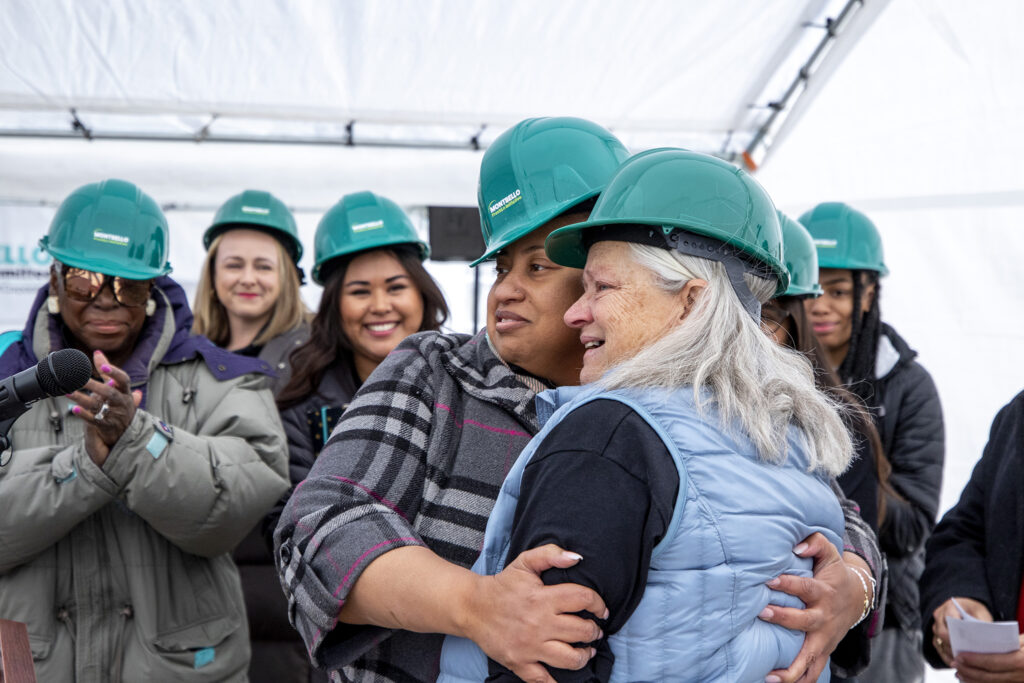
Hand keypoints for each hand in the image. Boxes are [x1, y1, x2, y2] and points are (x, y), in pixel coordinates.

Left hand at [68, 350, 141, 465]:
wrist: (124, 431)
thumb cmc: (118, 404)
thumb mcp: (117, 388)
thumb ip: (107, 372)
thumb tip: (97, 352)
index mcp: (126, 391)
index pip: (123, 380)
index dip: (114, 373)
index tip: (103, 367)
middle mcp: (122, 402)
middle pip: (109, 393)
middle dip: (94, 386)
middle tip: (79, 379)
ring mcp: (115, 415)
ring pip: (98, 406)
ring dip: (82, 399)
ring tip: (68, 392)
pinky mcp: (106, 426)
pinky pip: (94, 420)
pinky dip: (83, 414)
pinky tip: (73, 408)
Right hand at [464, 544, 606, 682]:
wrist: (472, 607)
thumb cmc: (502, 585)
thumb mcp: (525, 562)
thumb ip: (551, 554)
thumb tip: (576, 558)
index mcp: (543, 598)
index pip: (583, 599)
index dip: (598, 604)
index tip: (601, 610)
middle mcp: (539, 623)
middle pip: (581, 631)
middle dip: (594, 631)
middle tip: (594, 631)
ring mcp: (530, 646)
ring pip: (570, 658)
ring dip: (584, 655)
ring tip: (586, 650)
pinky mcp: (520, 663)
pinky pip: (544, 680)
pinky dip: (557, 681)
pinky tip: (565, 675)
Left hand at [760, 533, 864, 682]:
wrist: (857, 598)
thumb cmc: (833, 573)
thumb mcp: (829, 553)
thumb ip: (815, 544)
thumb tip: (798, 546)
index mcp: (823, 592)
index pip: (805, 587)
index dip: (788, 583)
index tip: (769, 580)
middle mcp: (823, 617)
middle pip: (805, 621)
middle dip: (785, 618)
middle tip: (763, 613)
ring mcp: (824, 637)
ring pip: (810, 658)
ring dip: (792, 669)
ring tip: (771, 676)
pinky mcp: (823, 650)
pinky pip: (813, 672)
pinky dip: (799, 681)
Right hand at [932, 596, 992, 667]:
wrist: (966, 608)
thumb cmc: (974, 611)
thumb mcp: (981, 613)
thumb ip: (981, 623)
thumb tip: (982, 640)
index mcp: (950, 606)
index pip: (948, 617)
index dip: (954, 630)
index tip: (964, 641)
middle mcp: (939, 616)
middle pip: (941, 632)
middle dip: (952, 645)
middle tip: (963, 655)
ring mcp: (936, 626)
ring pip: (939, 642)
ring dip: (949, 652)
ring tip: (961, 663)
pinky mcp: (937, 636)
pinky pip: (939, 648)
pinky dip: (947, 657)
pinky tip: (956, 665)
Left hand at [952, 635, 1023, 681]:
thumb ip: (1006, 642)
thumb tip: (982, 643)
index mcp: (1021, 661)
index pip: (992, 662)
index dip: (974, 660)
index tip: (959, 656)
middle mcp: (1020, 676)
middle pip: (990, 677)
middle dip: (969, 671)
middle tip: (955, 664)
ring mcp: (1020, 682)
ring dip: (974, 680)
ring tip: (960, 674)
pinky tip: (973, 680)